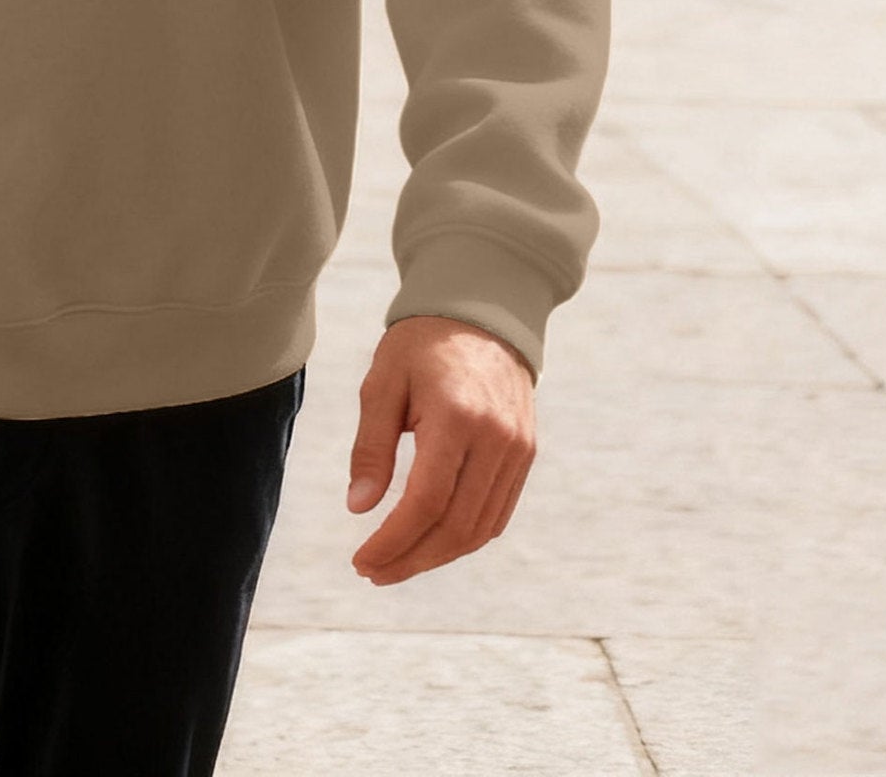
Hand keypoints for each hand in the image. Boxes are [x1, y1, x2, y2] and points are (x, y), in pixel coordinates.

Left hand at [345, 315, 535, 585]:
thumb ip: (372, 447)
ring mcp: (518, 450)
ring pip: (480, 528)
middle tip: (372, 572)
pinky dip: (465, 536)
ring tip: (396, 564)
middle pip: (456, 526)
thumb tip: (359, 507)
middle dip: (412, 558)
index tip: (362, 560)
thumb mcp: (383, 383)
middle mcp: (496, 440)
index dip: (393, 541)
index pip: (426, 502)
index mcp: (456, 417)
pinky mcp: (526, 455)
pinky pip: (497, 513)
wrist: (482, 313)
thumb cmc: (421, 345)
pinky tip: (431, 542)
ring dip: (437, 555)